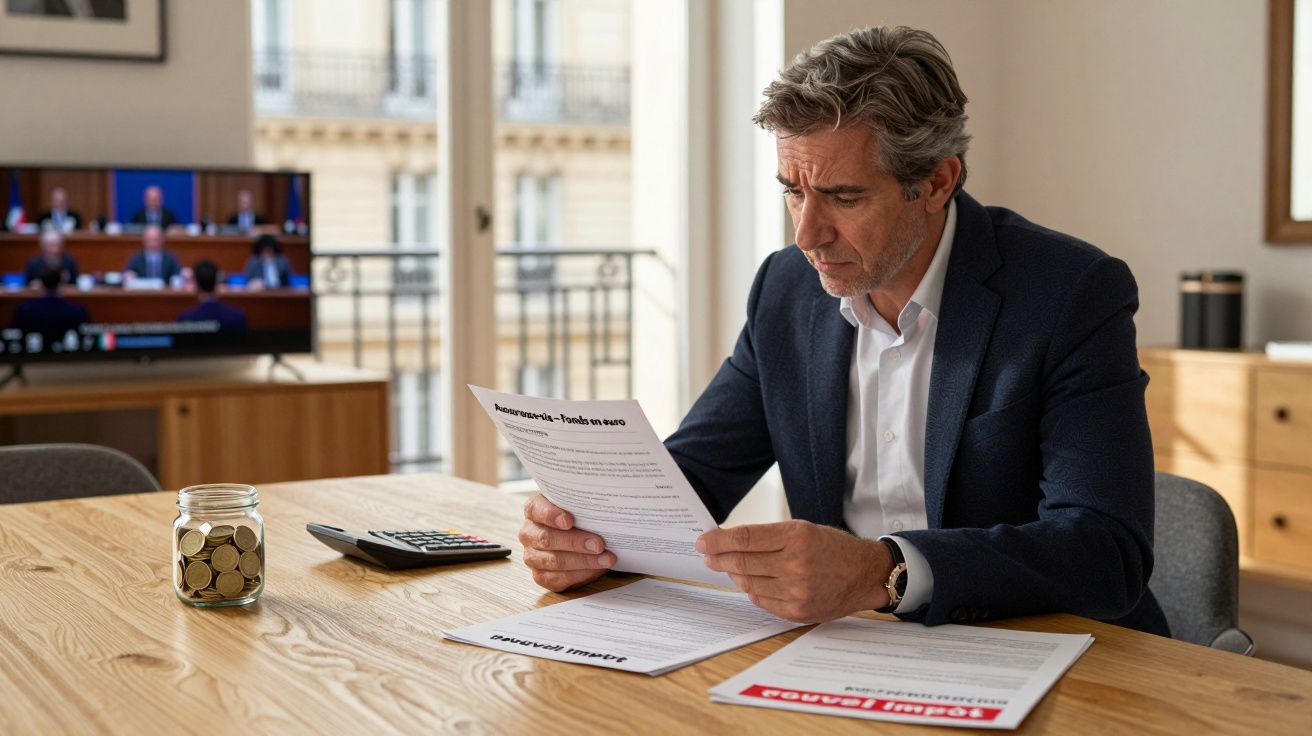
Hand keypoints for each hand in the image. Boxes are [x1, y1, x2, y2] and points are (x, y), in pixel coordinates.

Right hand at [519, 494, 613, 591]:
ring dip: (583, 561)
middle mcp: (529, 533)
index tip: (569, 521)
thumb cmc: (578, 518)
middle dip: (575, 542)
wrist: (580, 538)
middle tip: (599, 544)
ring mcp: (532, 556)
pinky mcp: (541, 576)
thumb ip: (582, 505)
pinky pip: (558, 579)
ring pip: (554, 561)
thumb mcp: (578, 507)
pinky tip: (596, 569)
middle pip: (546, 539)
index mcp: (534, 510)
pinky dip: (580, 575)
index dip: (551, 515)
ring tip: (606, 559)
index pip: (535, 510)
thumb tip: (602, 509)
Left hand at [697, 520, 891, 622]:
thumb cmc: (832, 548)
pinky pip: (761, 601)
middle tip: (707, 554)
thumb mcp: (802, 529)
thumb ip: (767, 536)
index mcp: (796, 538)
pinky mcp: (797, 612)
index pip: (745, 539)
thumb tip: (728, 541)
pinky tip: (751, 582)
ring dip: (734, 574)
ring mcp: (796, 592)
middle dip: (718, 558)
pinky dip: (751, 590)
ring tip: (729, 566)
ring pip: (748, 584)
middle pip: (742, 563)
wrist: (864, 574)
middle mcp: (796, 565)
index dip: (719, 540)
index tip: (702, 541)